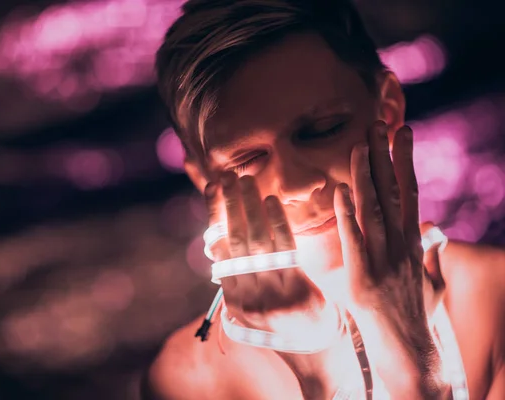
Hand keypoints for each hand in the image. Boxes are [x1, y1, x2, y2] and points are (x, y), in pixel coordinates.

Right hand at [204, 172, 328, 336]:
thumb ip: (239, 275)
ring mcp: (270, 296)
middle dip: (230, 205)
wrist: (316, 352)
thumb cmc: (285, 321)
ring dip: (250, 208)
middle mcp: (246, 297)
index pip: (219, 248)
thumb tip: (220, 241)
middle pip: (234, 241)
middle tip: (228, 176)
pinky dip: (277, 224)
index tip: (212, 188)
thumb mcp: (253, 303)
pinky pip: (284, 250)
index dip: (215, 215)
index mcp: (233, 298)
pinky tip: (272, 201)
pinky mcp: (296, 293)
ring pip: (256, 243)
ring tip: (246, 181)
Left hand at [334, 121, 445, 395]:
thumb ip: (432, 254)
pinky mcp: (362, 277)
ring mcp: (382, 260)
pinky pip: (353, 240)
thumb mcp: (431, 280)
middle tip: (378, 123)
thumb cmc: (417, 314)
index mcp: (413, 242)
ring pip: (374, 209)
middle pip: (392, 191)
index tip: (402, 131)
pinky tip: (340, 190)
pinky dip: (347, 215)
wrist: (409, 348)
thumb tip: (437, 233)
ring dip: (366, 175)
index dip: (405, 160)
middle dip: (384, 156)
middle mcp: (400, 245)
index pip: (410, 191)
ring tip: (360, 144)